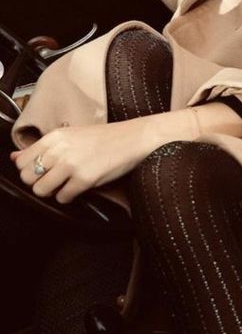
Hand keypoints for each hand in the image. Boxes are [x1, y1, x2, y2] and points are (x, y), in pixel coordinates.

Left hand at [10, 121, 148, 203]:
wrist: (135, 138)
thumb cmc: (106, 137)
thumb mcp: (72, 135)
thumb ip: (43, 147)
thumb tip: (15, 157)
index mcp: (55, 136)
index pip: (22, 161)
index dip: (29, 170)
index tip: (42, 171)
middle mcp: (60, 150)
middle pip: (28, 177)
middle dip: (39, 182)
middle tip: (55, 180)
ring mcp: (72, 165)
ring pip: (41, 190)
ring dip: (52, 192)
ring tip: (66, 185)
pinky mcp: (84, 179)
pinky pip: (62, 198)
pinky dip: (68, 197)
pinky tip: (78, 188)